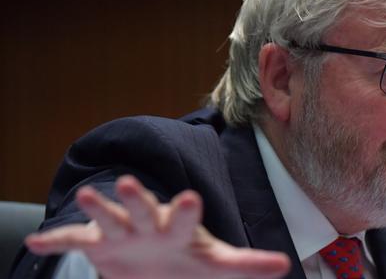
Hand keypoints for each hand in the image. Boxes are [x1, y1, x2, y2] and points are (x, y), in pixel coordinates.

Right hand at [26, 175, 290, 278]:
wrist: (157, 262)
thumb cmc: (188, 258)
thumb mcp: (218, 264)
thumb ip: (248, 265)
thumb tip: (286, 266)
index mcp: (179, 228)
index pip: (185, 216)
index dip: (187, 209)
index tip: (191, 198)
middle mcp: (149, 224)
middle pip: (143, 208)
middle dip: (137, 198)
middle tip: (131, 183)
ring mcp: (122, 233)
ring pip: (109, 217)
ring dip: (99, 207)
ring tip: (87, 196)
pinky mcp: (99, 245)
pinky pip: (75, 242)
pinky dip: (57, 240)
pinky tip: (35, 240)